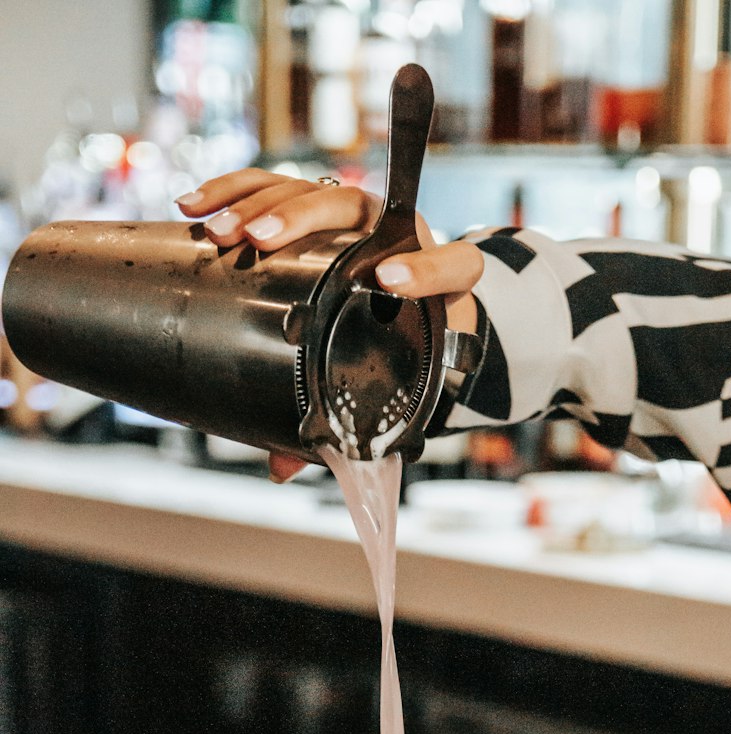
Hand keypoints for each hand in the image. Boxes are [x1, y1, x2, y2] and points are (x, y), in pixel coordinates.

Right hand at [176, 170, 483, 481]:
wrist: (398, 312)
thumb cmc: (392, 353)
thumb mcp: (380, 387)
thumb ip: (343, 428)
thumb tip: (281, 467)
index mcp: (436, 284)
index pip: (453, 266)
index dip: (428, 270)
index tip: (391, 280)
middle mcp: (393, 236)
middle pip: (351, 207)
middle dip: (301, 218)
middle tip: (262, 241)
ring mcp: (350, 215)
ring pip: (304, 191)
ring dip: (256, 204)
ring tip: (219, 231)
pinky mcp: (312, 206)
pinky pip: (270, 186)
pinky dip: (231, 191)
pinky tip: (194, 207)